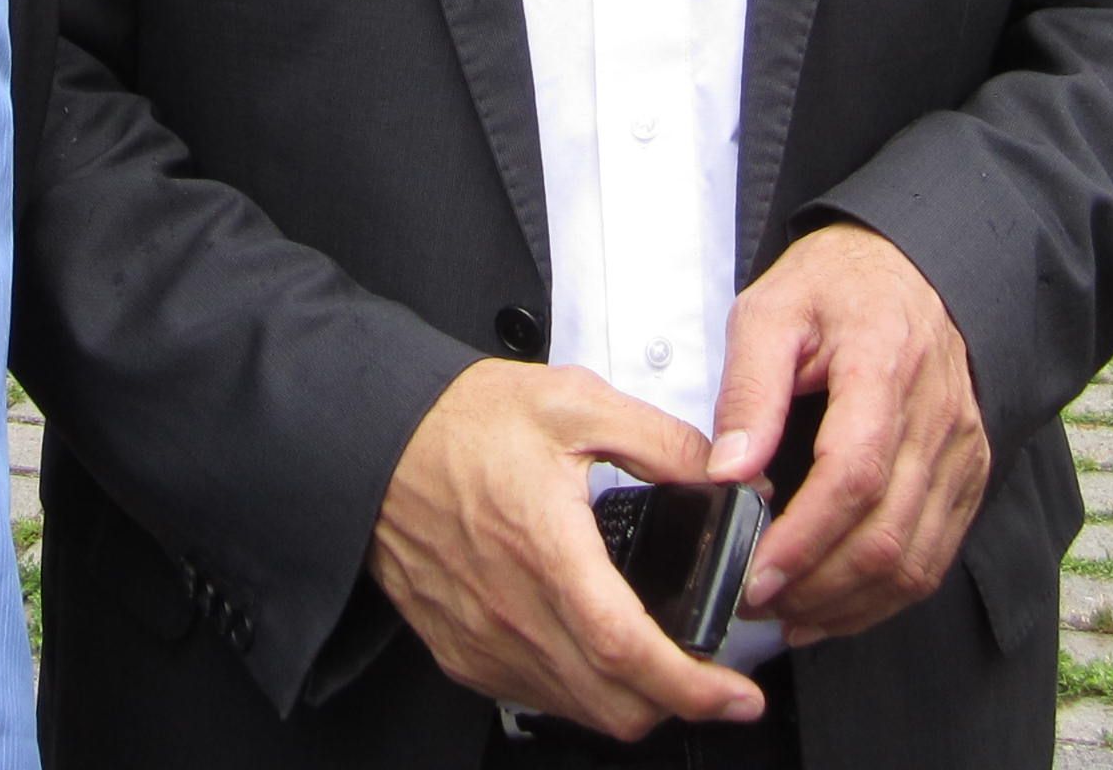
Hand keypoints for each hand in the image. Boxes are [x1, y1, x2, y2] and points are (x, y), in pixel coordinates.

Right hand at [368, 360, 766, 741]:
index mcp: (547, 549)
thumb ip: (661, 440)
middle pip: (614, 704)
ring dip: (631, 701)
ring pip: (579, 709)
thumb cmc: (460, 421)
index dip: (693, 687)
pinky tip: (596, 651)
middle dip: (679, 704)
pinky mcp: (461, 651)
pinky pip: (535, 697)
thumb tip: (726, 474)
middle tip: (713, 679)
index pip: (628, 650)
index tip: (737, 695)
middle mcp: (512, 611)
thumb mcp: (573, 402)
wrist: (376, 440)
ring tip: (661, 662)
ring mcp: (483, 641)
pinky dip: (580, 691)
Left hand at [705, 223, 989, 645]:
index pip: (855, 472)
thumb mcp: (770, 310)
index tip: (755, 572)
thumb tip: (728, 472)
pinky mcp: (968, 474)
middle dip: (817, 586)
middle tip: (756, 601)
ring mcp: (961, 451)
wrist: (911, 265)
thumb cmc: (837, 286)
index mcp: (883, 364)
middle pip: (887, 533)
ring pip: (916, 561)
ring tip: (787, 614)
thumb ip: (749, 389)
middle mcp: (935, 416)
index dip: (804, 537)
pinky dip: (884, 596)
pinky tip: (834, 605)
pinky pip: (935, 556)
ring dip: (849, 604)